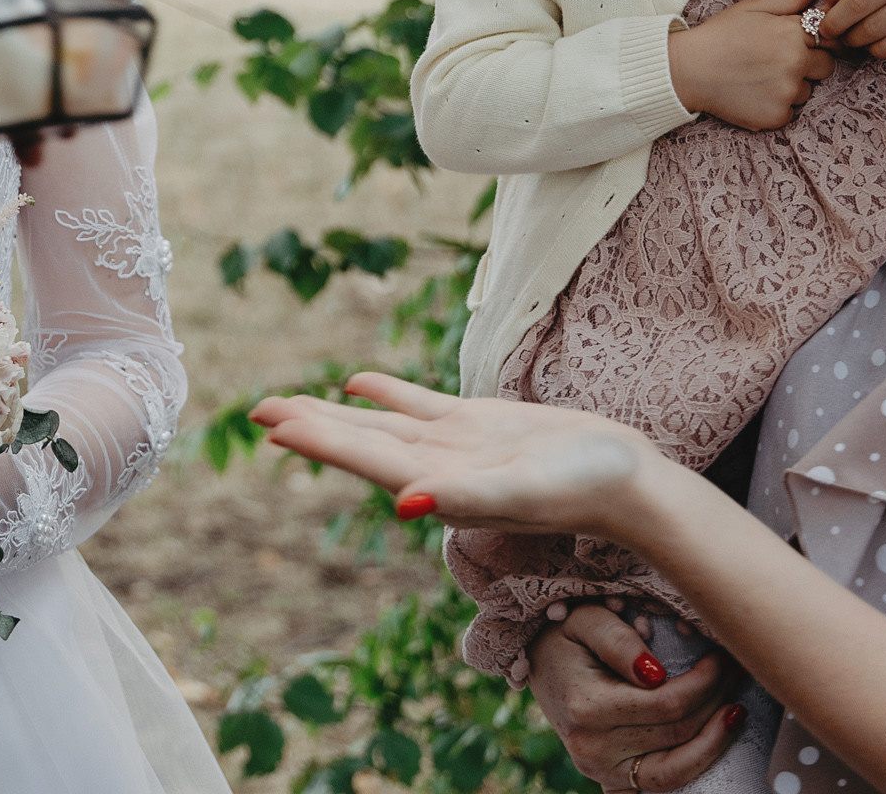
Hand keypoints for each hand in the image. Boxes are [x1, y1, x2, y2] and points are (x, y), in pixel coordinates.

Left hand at [249, 373, 668, 542]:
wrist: (629, 483)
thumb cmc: (582, 490)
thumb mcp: (522, 491)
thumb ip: (464, 497)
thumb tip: (405, 503)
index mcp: (438, 484)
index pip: (365, 457)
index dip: (318, 441)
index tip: (272, 428)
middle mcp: (436, 468)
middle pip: (360, 442)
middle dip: (309, 427)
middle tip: (256, 410)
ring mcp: (455, 446)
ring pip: (381, 424)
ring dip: (335, 413)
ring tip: (288, 401)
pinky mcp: (477, 426)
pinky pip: (417, 406)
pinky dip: (385, 394)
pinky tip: (356, 383)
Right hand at [527, 606, 744, 791]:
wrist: (538, 665)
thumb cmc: (565, 636)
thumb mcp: (585, 620)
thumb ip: (619, 640)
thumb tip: (655, 672)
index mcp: (586, 707)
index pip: (667, 704)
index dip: (705, 683)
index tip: (721, 657)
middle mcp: (592, 748)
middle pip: (677, 734)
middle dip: (715, 701)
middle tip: (734, 671)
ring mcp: (600, 770)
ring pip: (676, 770)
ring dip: (714, 741)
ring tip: (736, 711)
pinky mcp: (610, 780)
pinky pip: (662, 783)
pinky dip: (693, 764)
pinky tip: (712, 739)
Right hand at [665, 0, 833, 129]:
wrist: (686, 71)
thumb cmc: (718, 36)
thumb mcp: (752, 8)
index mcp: (792, 33)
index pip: (828, 38)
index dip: (812, 41)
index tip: (793, 43)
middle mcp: (796, 63)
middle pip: (825, 67)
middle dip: (808, 64)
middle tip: (774, 61)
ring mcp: (787, 92)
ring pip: (807, 91)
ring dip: (792, 86)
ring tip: (759, 78)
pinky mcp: (777, 116)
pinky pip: (790, 112)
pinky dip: (776, 106)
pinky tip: (754, 94)